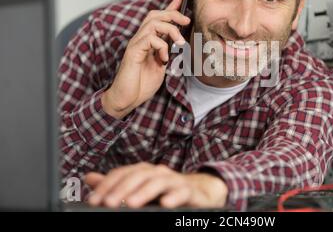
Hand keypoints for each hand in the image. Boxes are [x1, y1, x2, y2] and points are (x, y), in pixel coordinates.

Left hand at [85, 163, 227, 208]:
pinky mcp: (189, 191)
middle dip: (121, 189)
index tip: (93, 200)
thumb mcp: (139, 188)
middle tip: (108, 203)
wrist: (199, 191)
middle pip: (138, 175)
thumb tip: (89, 178)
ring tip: (130, 203)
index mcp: (144, 171)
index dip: (106, 185)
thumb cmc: (166, 191)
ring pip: (158, 182)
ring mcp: (174, 180)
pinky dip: (174, 196)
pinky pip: (182, 192)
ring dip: (143, 192)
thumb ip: (116, 185)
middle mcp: (158, 172)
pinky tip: (165, 204)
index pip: (122, 174)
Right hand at [101, 0, 190, 118]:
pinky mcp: (133, 53)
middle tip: (187, 21)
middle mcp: (140, 39)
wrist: (127, 98)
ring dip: (170, 30)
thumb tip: (178, 40)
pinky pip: (149, 39)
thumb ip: (168, 51)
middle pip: (155, 15)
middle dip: (173, 14)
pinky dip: (161, 46)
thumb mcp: (161, 65)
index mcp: (148, 41)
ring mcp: (135, 45)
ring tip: (180, 43)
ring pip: (153, 23)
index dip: (170, 6)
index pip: (159, 18)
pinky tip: (164, 58)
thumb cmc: (141, 83)